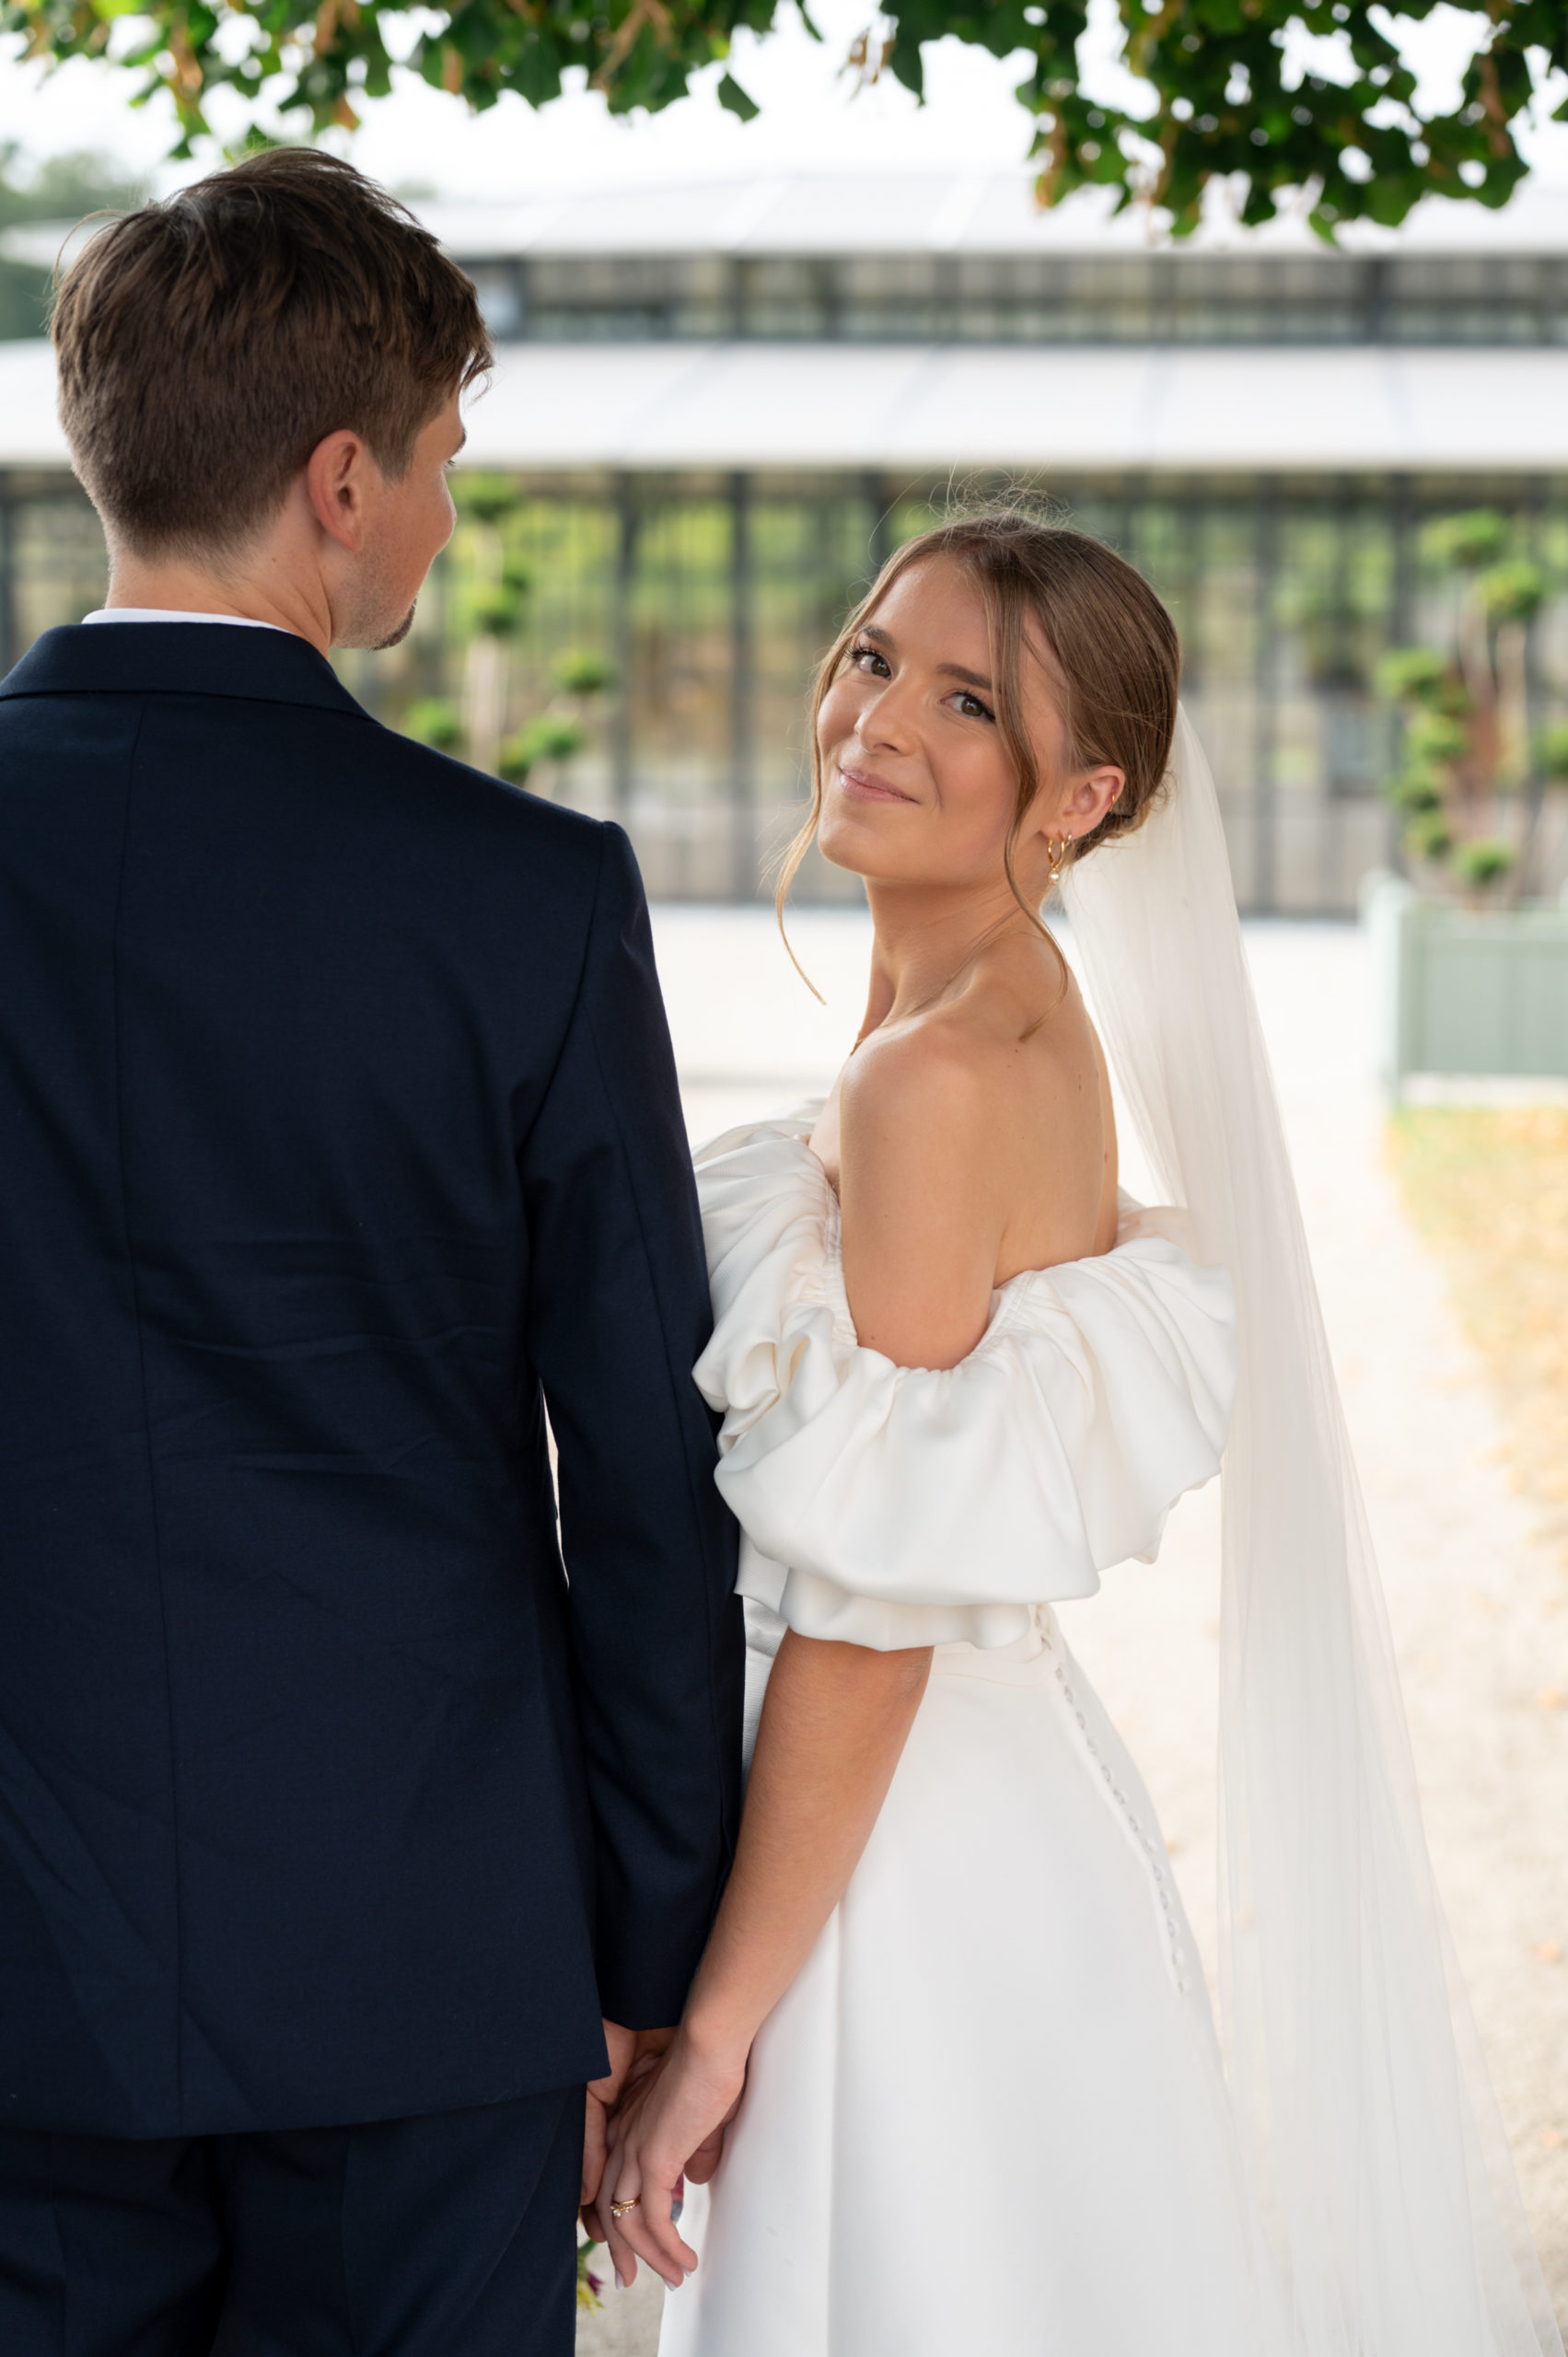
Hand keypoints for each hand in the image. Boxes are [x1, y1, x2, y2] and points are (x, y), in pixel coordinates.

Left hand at [593, 2025, 746, 2290]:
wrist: (709, 2043)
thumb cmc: (711, 2067)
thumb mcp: (701, 2115)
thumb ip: (695, 2148)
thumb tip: (696, 2177)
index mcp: (629, 2126)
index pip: (611, 2185)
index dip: (616, 2220)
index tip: (631, 2247)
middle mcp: (623, 2141)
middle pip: (610, 2210)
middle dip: (623, 2251)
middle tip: (635, 2278)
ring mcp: (635, 2152)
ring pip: (628, 2223)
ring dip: (652, 2257)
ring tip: (675, 2276)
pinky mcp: (654, 2161)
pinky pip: (653, 2219)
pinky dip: (667, 2246)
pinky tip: (684, 2259)